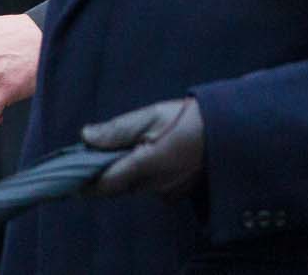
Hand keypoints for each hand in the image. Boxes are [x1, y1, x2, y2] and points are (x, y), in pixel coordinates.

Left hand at [84, 97, 205, 196]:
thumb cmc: (192, 118)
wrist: (234, 129)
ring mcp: (167, 192)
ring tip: (137, 145)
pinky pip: (151, 187)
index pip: (99, 186)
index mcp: (142, 167)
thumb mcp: (154, 115)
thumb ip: (118, 129)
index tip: (73, 166)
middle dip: (105, 171)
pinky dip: (145, 174)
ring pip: (133, 187)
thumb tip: (84, 137)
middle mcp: (152, 186)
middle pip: (115, 187)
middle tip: (105, 147)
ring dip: (127, 171)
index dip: (82, 179)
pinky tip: (157, 153)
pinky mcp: (179, 192)